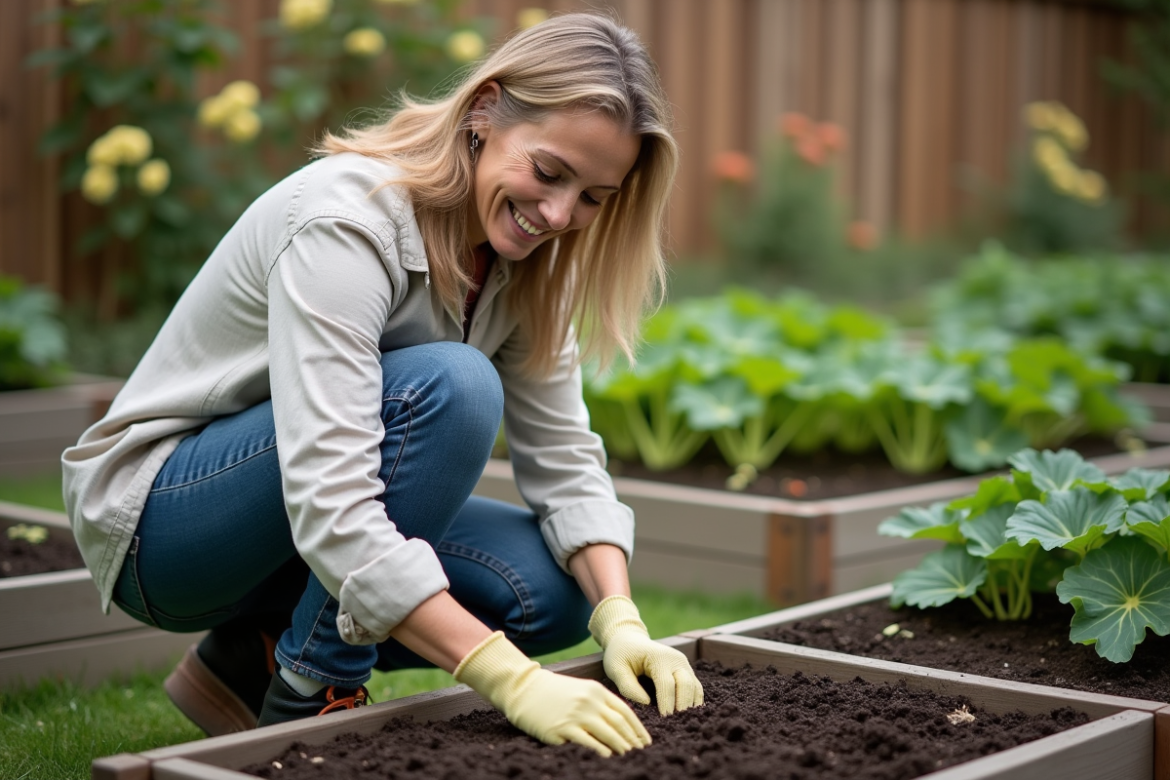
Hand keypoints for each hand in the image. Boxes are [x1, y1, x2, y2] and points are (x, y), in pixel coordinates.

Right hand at [453, 631, 650, 756]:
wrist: (523, 687)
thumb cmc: (552, 691)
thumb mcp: (579, 689)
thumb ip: (598, 703)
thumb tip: (618, 725)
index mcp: (596, 690)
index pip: (625, 711)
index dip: (637, 728)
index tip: (645, 741)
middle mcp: (589, 701)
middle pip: (619, 724)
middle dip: (632, 740)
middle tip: (640, 753)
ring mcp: (575, 715)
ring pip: (607, 734)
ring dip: (620, 747)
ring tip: (628, 756)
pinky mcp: (561, 728)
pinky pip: (587, 742)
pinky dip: (600, 751)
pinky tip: (608, 757)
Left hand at [589, 595, 703, 715]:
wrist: (629, 639)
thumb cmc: (621, 654)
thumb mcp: (616, 668)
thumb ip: (628, 686)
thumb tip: (646, 703)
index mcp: (659, 657)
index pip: (667, 685)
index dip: (667, 705)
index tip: (663, 722)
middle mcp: (676, 659)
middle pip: (687, 686)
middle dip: (682, 707)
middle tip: (675, 726)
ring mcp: (684, 664)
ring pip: (695, 688)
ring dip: (690, 706)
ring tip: (681, 724)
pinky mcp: (686, 670)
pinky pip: (695, 688)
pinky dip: (693, 702)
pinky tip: (687, 716)